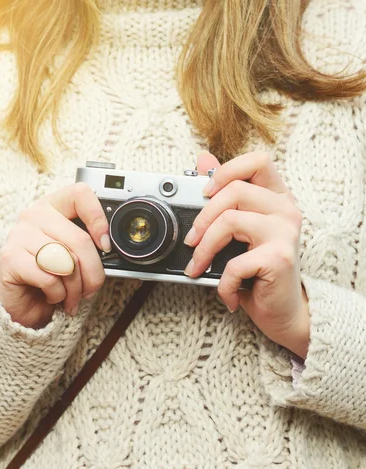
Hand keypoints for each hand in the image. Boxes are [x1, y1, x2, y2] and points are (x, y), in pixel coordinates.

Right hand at [0, 183, 110, 328]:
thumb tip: (109, 249)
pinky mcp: (10, 258)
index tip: (105, 245)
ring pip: (67, 262)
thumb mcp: (72, 256)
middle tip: (90, 289)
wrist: (19, 304)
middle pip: (80, 239)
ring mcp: (19, 235)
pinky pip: (49, 278)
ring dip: (75, 288)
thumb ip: (88, 245)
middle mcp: (33, 215)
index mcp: (52, 207)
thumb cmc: (49, 278)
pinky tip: (51, 296)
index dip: (98, 218)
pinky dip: (57, 294)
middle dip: (93, 273)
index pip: (79, 194)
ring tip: (70, 296)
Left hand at [184, 151, 309, 357]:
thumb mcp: (238, 229)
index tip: (204, 193)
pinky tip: (226, 292)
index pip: (257, 161)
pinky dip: (222, 282)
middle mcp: (285, 209)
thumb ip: (224, 194)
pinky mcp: (280, 258)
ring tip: (199, 267)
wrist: (282, 311)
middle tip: (191, 242)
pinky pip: (234, 262)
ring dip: (204, 249)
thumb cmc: (258, 270)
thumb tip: (203, 159)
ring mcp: (285, 232)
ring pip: (229, 221)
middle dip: (202, 218)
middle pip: (234, 190)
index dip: (226, 171)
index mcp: (276, 197)